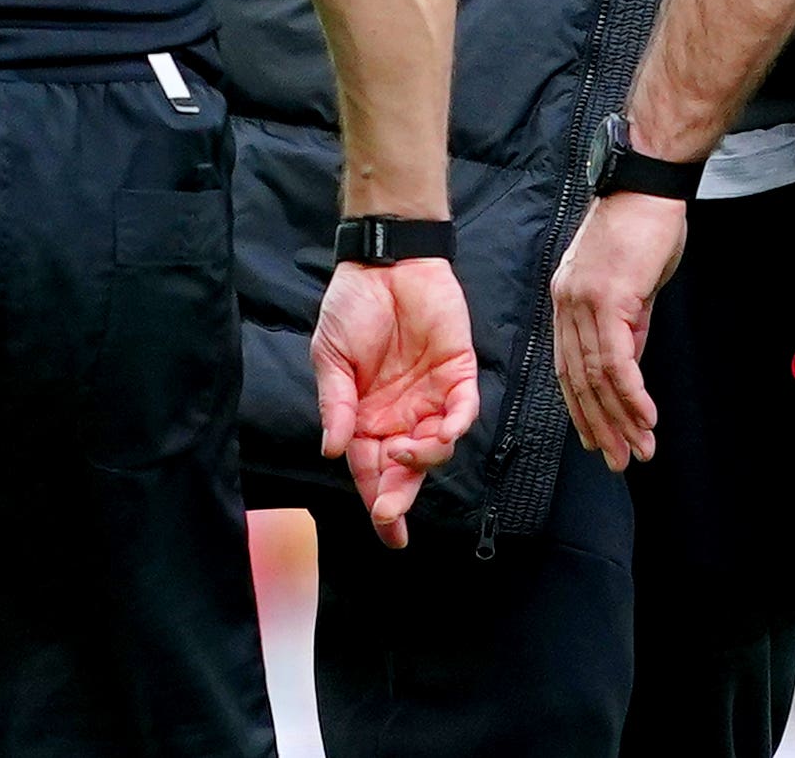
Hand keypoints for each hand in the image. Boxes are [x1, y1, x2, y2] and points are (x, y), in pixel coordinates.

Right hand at [312, 254, 481, 548]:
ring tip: (405, 452)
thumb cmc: (353, 308)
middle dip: (399, 496)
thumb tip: (331, 451)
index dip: (379, 503)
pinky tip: (444, 433)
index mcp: (364, 418)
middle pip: (404, 470)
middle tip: (391, 512)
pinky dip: (456, 426)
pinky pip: (463, 410)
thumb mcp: (331, 358)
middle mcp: (399, 415)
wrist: (386, 261)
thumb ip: (335, 406)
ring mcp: (430, 396)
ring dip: (423, 460)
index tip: (387, 532)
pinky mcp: (458, 372)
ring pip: (436, 447)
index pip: (371, 471)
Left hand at [550, 191, 689, 473]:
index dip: (583, 408)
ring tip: (639, 450)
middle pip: (578, 380)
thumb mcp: (633, 281)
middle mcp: (567, 303)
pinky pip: (617, 361)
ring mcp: (584, 301)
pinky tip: (646, 418)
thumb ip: (628, 321)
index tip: (599, 439)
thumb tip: (630, 362)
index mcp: (567, 298)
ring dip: (621, 419)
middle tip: (619, 460)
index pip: (569, 367)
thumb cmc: (646, 224)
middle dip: (600, 426)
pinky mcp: (608, 299)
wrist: (650, 184)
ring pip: (597, 377)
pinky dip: (631, 395)